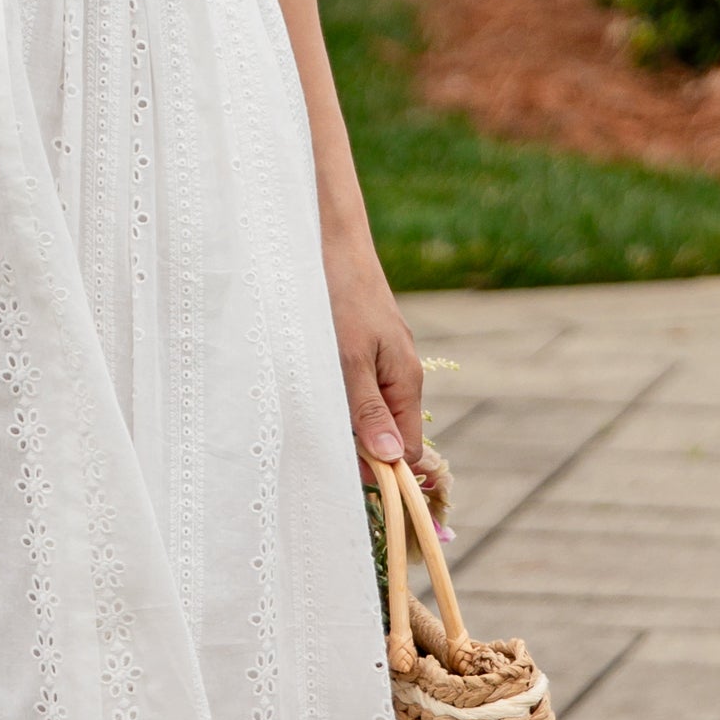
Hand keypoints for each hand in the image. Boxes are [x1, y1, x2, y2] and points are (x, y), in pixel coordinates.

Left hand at [326, 237, 424, 479]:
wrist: (329, 242)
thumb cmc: (339, 297)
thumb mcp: (349, 361)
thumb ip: (368, 410)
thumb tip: (391, 459)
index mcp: (405, 381)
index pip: (408, 448)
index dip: (383, 468)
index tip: (348, 476)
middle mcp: (400, 375)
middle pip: (388, 434)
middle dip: (360, 448)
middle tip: (320, 447)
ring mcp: (382, 361)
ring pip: (369, 412)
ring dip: (344, 422)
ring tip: (310, 414)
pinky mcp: (363, 348)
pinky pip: (357, 389)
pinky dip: (337, 398)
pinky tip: (312, 390)